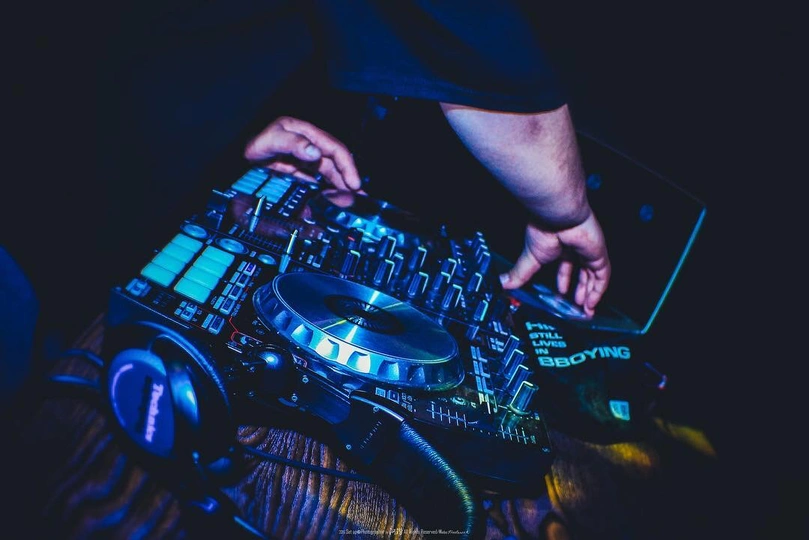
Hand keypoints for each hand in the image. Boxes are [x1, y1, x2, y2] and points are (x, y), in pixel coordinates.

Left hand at [244, 116, 362, 191]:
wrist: (238, 157)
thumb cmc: (253, 143)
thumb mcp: (270, 140)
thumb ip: (292, 144)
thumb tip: (314, 152)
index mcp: (307, 134)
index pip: (335, 149)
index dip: (347, 166)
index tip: (353, 182)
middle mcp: (310, 145)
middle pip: (336, 162)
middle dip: (348, 179)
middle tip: (358, 197)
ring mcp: (305, 158)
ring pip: (330, 172)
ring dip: (341, 185)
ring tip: (351, 200)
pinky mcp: (300, 170)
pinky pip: (319, 180)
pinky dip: (328, 189)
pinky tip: (334, 198)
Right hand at [499, 213, 610, 317]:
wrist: (558, 218)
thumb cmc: (544, 229)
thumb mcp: (530, 258)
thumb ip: (519, 273)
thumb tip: (503, 284)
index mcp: (560, 246)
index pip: (566, 267)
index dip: (564, 282)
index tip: (561, 294)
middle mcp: (576, 249)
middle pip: (582, 273)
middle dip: (580, 290)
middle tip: (576, 306)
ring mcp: (589, 252)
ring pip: (594, 276)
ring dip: (589, 294)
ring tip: (585, 310)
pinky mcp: (599, 255)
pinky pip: (602, 276)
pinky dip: (597, 291)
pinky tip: (590, 303)